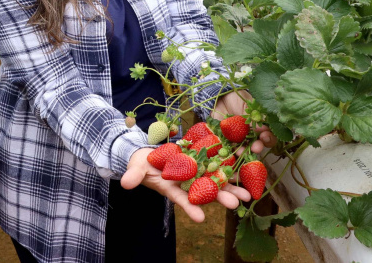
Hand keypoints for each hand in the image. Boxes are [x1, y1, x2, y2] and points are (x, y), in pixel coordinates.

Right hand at [120, 148, 251, 221]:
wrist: (149, 153)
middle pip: (205, 192)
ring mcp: (196, 172)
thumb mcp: (136, 169)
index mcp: (172, 188)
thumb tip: (124, 183)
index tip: (201, 219)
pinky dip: (229, 164)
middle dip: (220, 198)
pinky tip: (244, 166)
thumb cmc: (142, 164)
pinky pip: (217, 162)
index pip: (182, 200)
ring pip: (215, 180)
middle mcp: (187, 183)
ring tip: (247, 195)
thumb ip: (134, 176)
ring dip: (231, 187)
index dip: (191, 208)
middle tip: (235, 205)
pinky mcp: (200, 159)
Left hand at [212, 91, 276, 152]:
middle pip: (256, 145)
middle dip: (257, 147)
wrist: (221, 98)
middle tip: (257, 147)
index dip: (269, 138)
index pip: (267, 136)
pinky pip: (228, 147)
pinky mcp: (225, 140)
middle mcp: (250, 136)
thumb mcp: (249, 106)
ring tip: (243, 152)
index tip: (266, 135)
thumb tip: (263, 126)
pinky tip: (231, 152)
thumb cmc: (238, 100)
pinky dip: (230, 151)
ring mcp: (238, 139)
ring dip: (244, 152)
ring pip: (243, 149)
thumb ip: (256, 116)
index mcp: (259, 127)